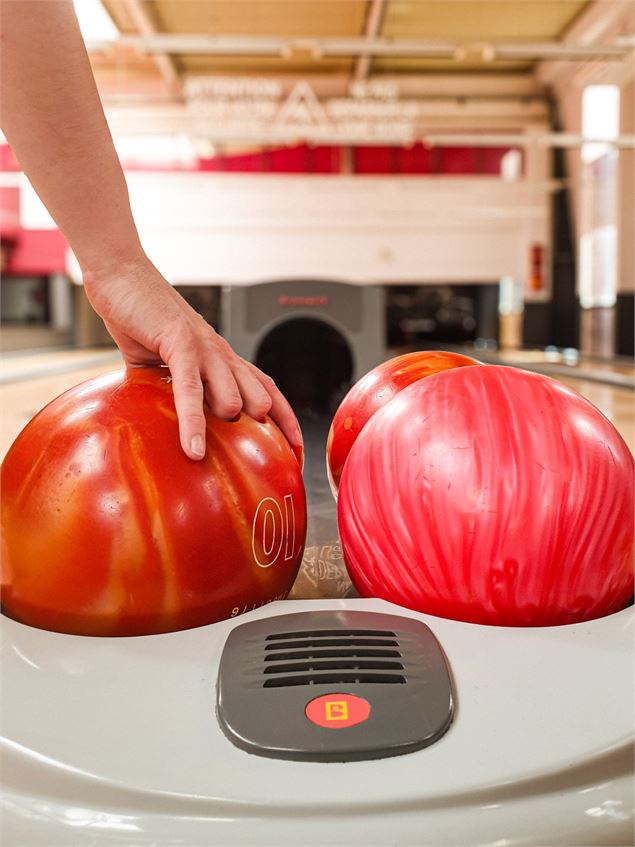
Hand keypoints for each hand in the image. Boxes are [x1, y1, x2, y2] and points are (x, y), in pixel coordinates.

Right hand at [82, 254, 302, 460]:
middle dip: (272, 428)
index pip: (266, 389)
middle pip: (263, 394)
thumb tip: (171, 424)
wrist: (120, 275)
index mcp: (221, 358)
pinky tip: (195, 449)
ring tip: (222, 454)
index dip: (285, 418)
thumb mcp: (162, 363)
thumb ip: (173, 389)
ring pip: (233, 394)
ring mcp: (204, 348)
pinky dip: (193, 422)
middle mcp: (221, 354)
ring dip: (231, 425)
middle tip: (275, 461)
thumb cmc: (142, 319)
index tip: (295, 450)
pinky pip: (191, 389)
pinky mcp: (180, 343)